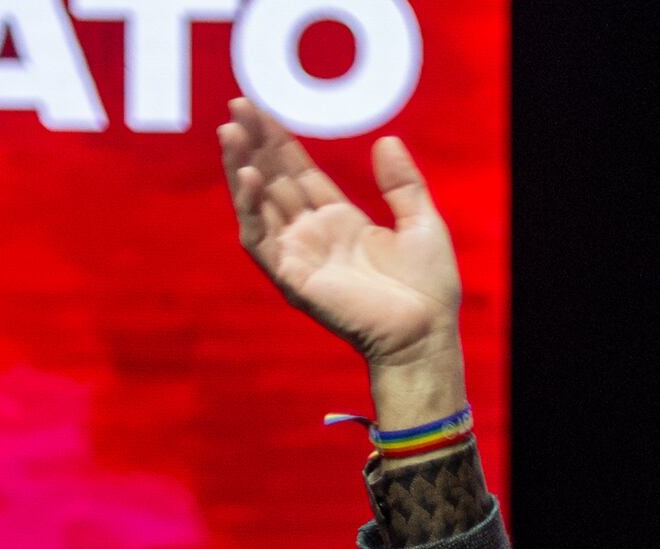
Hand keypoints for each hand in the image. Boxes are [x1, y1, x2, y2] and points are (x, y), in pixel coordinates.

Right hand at [220, 104, 462, 420]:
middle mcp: (312, 235)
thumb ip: (403, 184)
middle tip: (237, 106)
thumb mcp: (422, 223)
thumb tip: (387, 141)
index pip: (297, 172)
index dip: (277, 141)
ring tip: (230, 132)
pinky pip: (260, 240)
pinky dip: (250, 209)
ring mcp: (298, 256)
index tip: (258, 108)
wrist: (426, 333)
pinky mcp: (291, 278)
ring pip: (257, 205)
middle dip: (252, 144)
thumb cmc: (429, 288)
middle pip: (272, 180)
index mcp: (338, 220)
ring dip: (241, 167)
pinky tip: (248, 176)